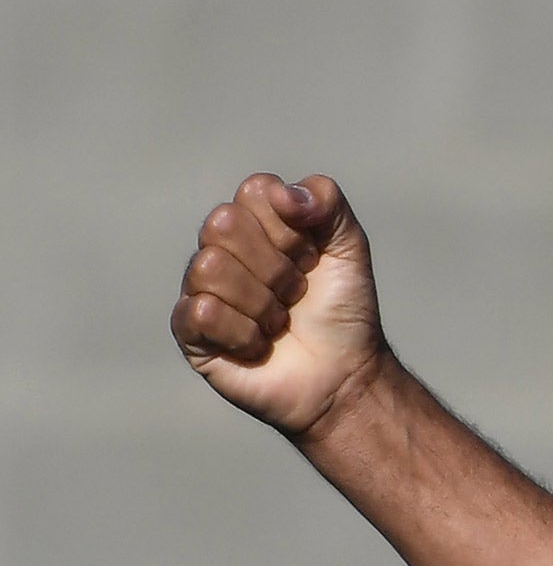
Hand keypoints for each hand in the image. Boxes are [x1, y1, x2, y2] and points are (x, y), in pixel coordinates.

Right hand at [171, 173, 386, 436]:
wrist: (345, 375)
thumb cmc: (344, 311)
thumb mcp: (350, 247)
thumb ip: (326, 200)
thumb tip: (284, 193)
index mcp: (257, 222)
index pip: (254, 191)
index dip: (291, 228)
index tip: (312, 257)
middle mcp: (222, 249)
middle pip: (223, 223)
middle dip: (276, 266)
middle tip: (296, 292)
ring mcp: (201, 289)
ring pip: (210, 266)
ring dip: (262, 303)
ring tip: (279, 322)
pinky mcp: (189, 333)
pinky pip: (200, 312)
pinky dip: (243, 334)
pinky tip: (258, 346)